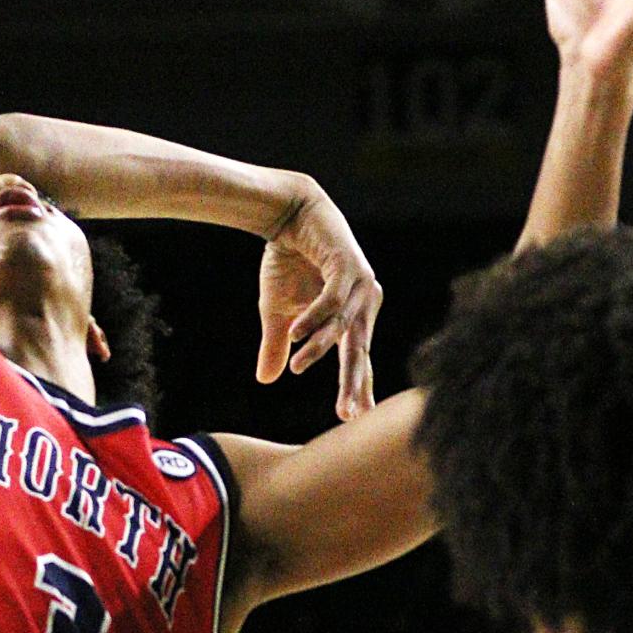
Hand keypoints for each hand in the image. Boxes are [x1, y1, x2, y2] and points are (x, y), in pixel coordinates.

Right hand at [255, 190, 383, 421]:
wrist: (286, 214)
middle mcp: (366, 303)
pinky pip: (331, 300)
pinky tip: (296, 334)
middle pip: (359, 351)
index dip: (354, 387)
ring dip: (318, 348)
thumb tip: (266, 380)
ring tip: (298, 367)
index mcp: (355, 318)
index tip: (350, 418)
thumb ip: (278, 344)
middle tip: (348, 413)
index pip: (357, 359)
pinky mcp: (347, 264)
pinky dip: (314, 318)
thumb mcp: (278, 311)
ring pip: (343, 328)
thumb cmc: (288, 262)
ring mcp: (361, 284)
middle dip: (353, 383)